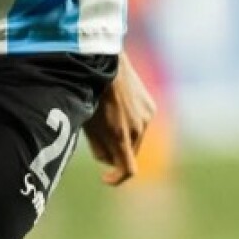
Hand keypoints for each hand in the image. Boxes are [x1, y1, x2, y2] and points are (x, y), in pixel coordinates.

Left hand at [82, 53, 156, 185]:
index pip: (128, 170)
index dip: (116, 178)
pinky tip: (117, 107)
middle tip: (100, 141)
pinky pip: (141, 123)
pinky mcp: (150, 106)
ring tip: (106, 118)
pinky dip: (131, 122)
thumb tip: (107, 161)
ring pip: (136, 139)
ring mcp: (146, 117)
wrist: (103, 61)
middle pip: (129, 154)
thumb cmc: (89, 93)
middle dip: (116, 153)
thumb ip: (99, 148)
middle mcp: (138, 129)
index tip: (106, 177)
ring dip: (124, 136)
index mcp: (121, 136)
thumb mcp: (88, 123)